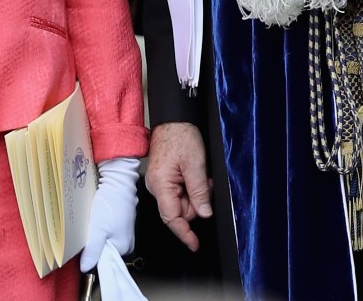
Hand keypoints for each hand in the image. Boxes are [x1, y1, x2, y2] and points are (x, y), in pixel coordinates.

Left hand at [79, 157, 139, 272]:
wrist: (118, 180)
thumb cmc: (110, 204)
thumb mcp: (98, 230)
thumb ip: (92, 251)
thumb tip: (85, 269)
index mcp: (124, 248)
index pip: (104, 261)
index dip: (92, 255)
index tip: (84, 248)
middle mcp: (127, 242)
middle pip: (105, 250)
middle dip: (94, 244)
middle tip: (86, 233)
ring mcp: (125, 231)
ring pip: (105, 239)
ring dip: (96, 234)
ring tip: (91, 224)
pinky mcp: (122, 220)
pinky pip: (108, 230)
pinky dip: (101, 226)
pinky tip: (96, 218)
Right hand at [145, 121, 211, 251]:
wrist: (173, 118)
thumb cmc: (180, 136)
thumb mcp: (195, 164)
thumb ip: (199, 192)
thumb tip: (204, 214)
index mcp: (160, 185)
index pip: (172, 218)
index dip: (185, 233)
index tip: (195, 245)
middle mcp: (156, 187)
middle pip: (179, 210)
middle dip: (196, 202)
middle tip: (206, 184)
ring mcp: (159, 182)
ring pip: (181, 200)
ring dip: (195, 193)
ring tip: (201, 175)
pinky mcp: (164, 177)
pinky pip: (180, 191)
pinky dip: (191, 186)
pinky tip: (196, 174)